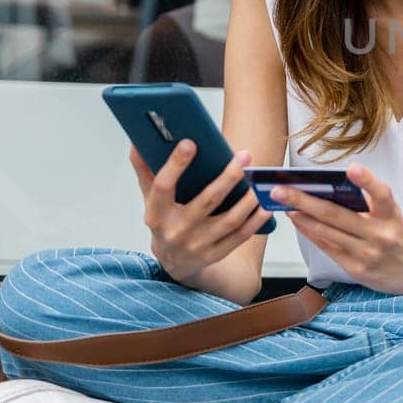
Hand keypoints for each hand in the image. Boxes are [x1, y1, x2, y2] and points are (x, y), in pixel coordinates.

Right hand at [130, 141, 271, 283]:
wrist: (173, 262)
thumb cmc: (164, 221)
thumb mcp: (151, 198)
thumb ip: (145, 169)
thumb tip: (137, 140)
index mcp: (156, 214)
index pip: (163, 186)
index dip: (175, 165)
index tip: (190, 142)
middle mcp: (176, 231)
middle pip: (206, 201)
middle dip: (228, 177)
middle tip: (244, 155)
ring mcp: (198, 245)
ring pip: (229, 219)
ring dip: (248, 198)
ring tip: (259, 177)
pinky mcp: (216, 254)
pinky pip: (241, 235)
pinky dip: (256, 219)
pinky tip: (265, 202)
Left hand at [276, 163, 402, 294]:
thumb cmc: (396, 235)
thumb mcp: (391, 214)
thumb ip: (367, 202)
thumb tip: (328, 188)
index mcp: (392, 215)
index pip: (382, 194)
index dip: (367, 181)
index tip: (352, 168)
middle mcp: (381, 234)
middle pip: (338, 214)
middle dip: (305, 200)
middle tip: (281, 189)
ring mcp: (368, 253)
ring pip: (327, 232)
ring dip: (301, 217)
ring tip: (283, 204)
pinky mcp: (357, 269)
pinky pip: (328, 248)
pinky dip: (311, 233)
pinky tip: (298, 222)